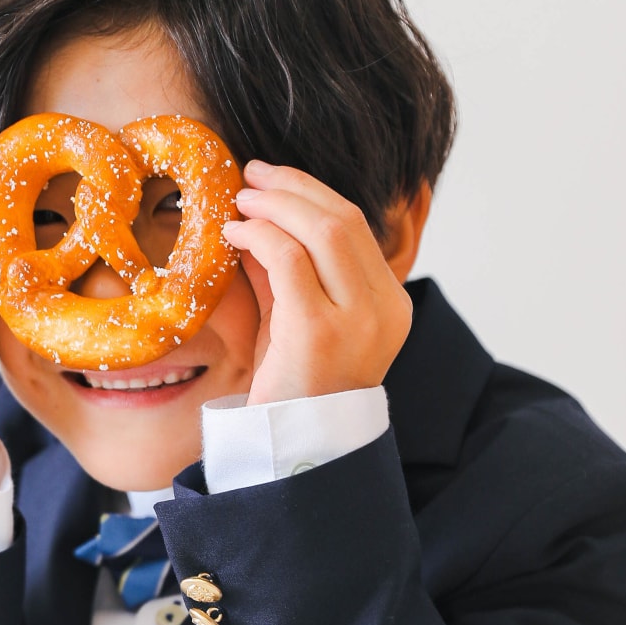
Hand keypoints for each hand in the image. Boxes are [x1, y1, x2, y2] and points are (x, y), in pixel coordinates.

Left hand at [220, 161, 412, 406]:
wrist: (294, 448)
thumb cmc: (293, 384)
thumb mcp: (296, 318)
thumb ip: (287, 270)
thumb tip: (259, 216)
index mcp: (391, 304)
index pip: (357, 227)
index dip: (311, 192)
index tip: (272, 178)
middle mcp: (385, 310)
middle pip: (343, 220)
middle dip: (292, 187)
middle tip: (250, 175)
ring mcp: (358, 322)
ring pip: (323, 230)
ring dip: (274, 204)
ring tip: (239, 200)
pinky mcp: (319, 333)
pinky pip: (289, 260)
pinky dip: (259, 235)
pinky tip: (234, 234)